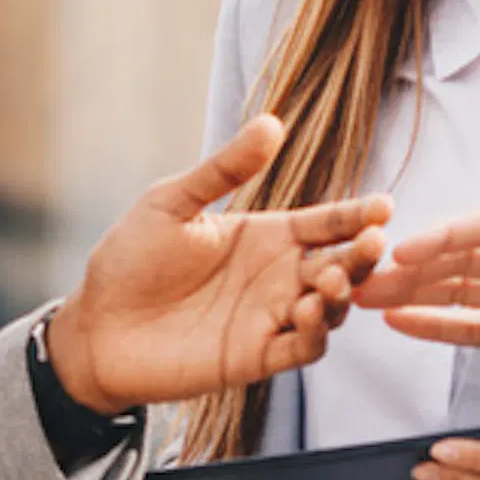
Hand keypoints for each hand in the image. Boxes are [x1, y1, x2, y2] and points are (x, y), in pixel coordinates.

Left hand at [51, 115, 390, 415]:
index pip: (326, 223)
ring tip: (329, 280)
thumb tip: (272, 122)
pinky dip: (314, 334)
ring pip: (331, 309)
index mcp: (266, 235)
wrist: (96, 326)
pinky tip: (306, 313)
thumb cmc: (131, 259)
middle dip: (362, 255)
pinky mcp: (256, 357)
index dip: (357, 214)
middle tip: (373, 241)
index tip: (383, 205)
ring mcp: (271, 318)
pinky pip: (303, 349)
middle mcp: (278, 276)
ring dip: (340, 295)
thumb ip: (224, 171)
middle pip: (340, 265)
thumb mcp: (173, 202)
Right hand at [361, 206, 479, 413]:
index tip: (402, 252)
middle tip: (367, 280)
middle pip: (465, 255)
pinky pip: (474, 325)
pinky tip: (402, 324)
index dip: (444, 236)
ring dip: (417, 294)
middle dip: (415, 267)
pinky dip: (439, 324)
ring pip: (461, 288)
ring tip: (368, 302)